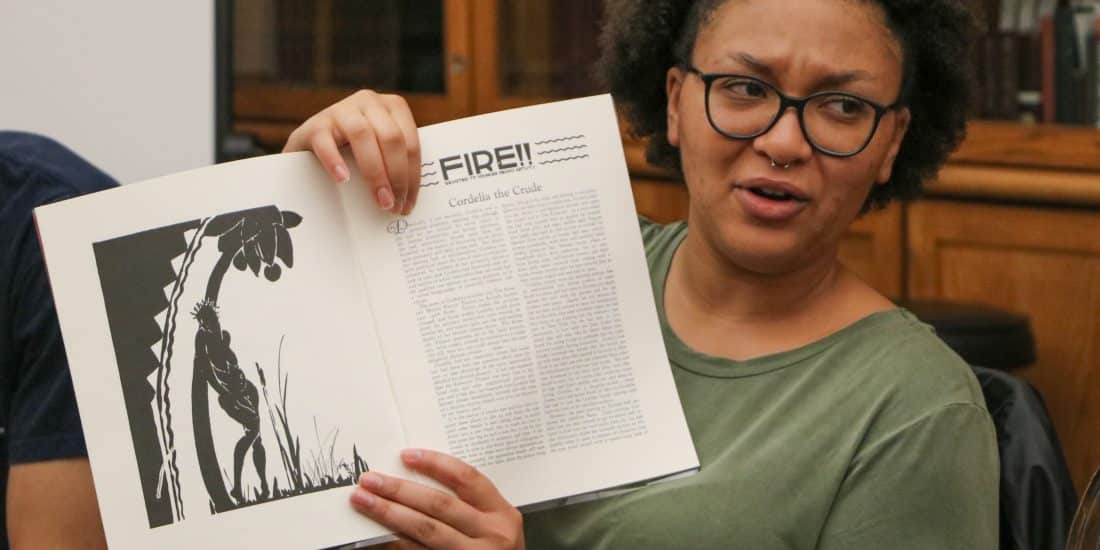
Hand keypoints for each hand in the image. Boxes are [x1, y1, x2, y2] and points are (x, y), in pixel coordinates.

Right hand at [283, 90, 420, 214]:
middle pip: (391, 138)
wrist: (310, 144)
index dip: (412, 176)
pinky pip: (326, 142)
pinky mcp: (315, 124)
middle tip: (393, 204)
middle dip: (397, 176)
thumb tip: (406, 199)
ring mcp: (341, 110)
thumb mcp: (379, 148)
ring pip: (363, 136)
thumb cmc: (352, 149)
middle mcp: (369, 102)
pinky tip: (343, 179)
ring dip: (375, 172)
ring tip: (379, 199)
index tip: (408, 203)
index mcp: (393, 106)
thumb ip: (393, 162)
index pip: (411, 142)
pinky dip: (335, 162)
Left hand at [351, 449, 524, 548]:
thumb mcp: (494, 526)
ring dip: (390, 514)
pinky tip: (376, 535)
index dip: (436, 464)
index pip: (467, 479)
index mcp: (503, 515)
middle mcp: (491, 536)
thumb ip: (469, 506)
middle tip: (370, 479)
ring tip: (364, 501)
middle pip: (440, 504)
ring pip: (425, 530)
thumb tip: (417, 477)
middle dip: (401, 489)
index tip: (406, 456)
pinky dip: (396, 543)